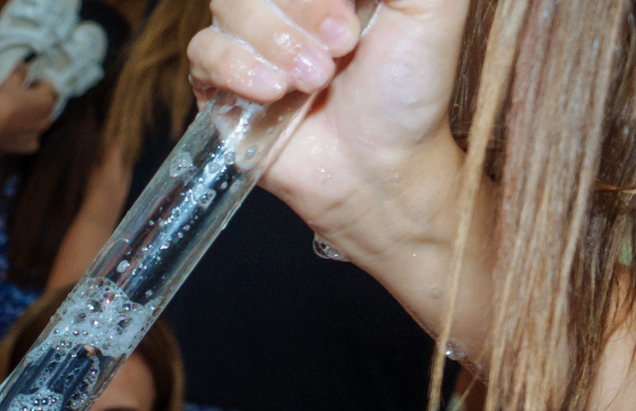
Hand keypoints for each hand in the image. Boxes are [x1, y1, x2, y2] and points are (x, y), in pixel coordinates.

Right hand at [0, 64, 58, 155]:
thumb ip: (20, 72)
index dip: (36, 82)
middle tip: (19, 99)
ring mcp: (39, 133)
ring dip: (31, 118)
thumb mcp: (10, 82)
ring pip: (38, 122)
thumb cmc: (2, 103)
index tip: (25, 84)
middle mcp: (48, 117)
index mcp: (46, 99)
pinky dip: (24, 134)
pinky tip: (14, 131)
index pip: (48, 85)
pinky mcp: (30, 146)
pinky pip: (31, 138)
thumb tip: (24, 64)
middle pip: (45, 105)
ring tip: (15, 115)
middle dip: (35, 101)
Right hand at [184, 0, 472, 249]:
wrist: (380, 168)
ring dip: (276, 42)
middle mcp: (286, 1)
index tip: (351, 13)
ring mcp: (251, 38)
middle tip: (343, 45)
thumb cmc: (409, 90)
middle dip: (303, 9)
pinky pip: (204, 51)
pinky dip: (237, 67)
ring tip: (315, 80)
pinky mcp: (220, 82)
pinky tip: (274, 91)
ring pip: (228, 6)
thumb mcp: (431, 6)